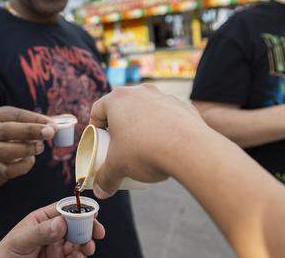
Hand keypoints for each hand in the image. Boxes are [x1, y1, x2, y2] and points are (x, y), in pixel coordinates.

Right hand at [0, 107, 56, 178]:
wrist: (9, 149)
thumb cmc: (25, 132)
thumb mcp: (34, 122)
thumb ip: (47, 123)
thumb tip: (60, 126)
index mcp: (1, 115)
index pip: (17, 115)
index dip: (36, 119)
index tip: (52, 125)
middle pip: (6, 130)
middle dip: (30, 131)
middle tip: (49, 133)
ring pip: (2, 151)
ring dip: (25, 149)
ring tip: (40, 147)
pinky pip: (9, 170)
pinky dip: (24, 165)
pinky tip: (31, 159)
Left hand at [0, 203, 104, 257]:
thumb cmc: (5, 256)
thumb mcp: (20, 241)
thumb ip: (40, 232)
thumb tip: (62, 222)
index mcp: (41, 220)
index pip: (62, 209)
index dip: (78, 209)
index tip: (92, 212)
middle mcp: (51, 232)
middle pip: (75, 225)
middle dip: (88, 227)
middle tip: (97, 232)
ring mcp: (56, 247)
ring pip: (78, 241)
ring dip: (86, 242)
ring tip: (88, 248)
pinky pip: (74, 256)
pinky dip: (80, 256)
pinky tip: (80, 257)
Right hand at [89, 84, 210, 198]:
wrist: (189, 149)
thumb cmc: (146, 151)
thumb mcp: (118, 167)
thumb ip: (106, 178)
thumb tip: (100, 191)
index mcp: (117, 99)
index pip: (98, 110)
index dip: (95, 128)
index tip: (100, 143)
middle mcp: (139, 92)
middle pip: (123, 109)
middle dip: (119, 127)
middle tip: (120, 147)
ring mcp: (163, 96)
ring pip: (146, 110)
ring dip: (142, 126)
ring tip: (144, 148)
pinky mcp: (182, 105)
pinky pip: (167, 116)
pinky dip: (163, 128)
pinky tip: (166, 146)